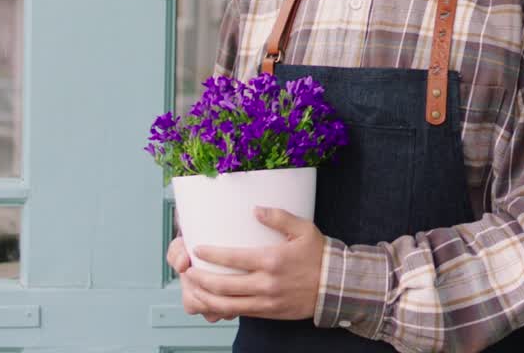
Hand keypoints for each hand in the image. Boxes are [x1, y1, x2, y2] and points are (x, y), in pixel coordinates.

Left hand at [179, 206, 325, 320]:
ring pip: (227, 304)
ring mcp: (267, 301)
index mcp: (272, 259)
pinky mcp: (269, 313)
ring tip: (194, 289)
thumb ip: (278, 217)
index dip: (211, 254)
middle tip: (188, 271)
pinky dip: (222, 309)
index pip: (233, 258)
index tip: (197, 249)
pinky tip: (213, 302)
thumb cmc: (319, 255)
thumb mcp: (304, 229)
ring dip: (206, 297)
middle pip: (223, 285)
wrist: (336, 286)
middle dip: (200, 279)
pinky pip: (240, 313)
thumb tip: (255, 209)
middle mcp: (266, 283)